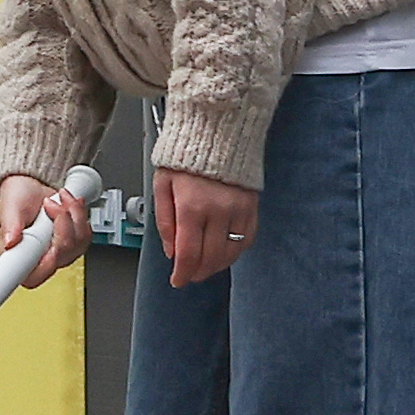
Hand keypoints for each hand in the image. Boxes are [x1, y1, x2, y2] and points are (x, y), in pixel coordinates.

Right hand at [0, 174, 90, 289]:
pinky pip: (86, 236)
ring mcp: (58, 253)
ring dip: (73, 216)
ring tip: (58, 201)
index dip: (45, 266)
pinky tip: (69, 206)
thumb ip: (10, 226)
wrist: (32, 186)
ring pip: (77, 244)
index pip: (32, 278)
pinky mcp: (72, 244)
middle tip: (49, 206)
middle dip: (61, 224)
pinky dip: (80, 215)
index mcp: (17, 256)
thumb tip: (11, 243)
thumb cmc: (18, 198)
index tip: (49, 250)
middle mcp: (38, 259)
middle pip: (61, 257)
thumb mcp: (10, 207)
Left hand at [152, 165, 258, 288]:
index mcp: (192, 207)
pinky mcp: (252, 206)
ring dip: (217, 266)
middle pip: (211, 257)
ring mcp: (239, 210)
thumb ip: (165, 221)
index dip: (183, 273)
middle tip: (189, 276)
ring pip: (231, 252)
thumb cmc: (185, 157)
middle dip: (198, 272)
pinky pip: (248, 238)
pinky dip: (237, 251)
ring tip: (205, 267)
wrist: (216, 133)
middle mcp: (218, 211)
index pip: (189, 253)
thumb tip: (171, 251)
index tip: (178, 281)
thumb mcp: (162, 186)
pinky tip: (225, 253)